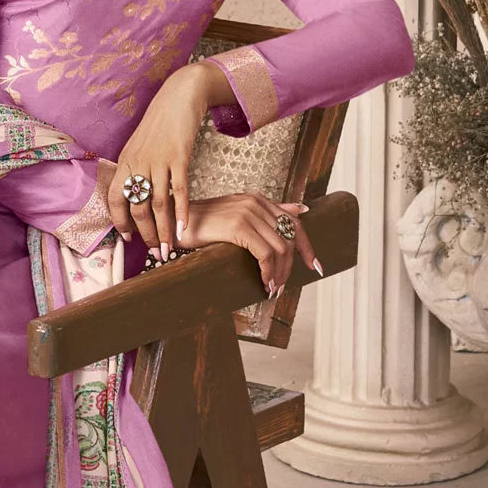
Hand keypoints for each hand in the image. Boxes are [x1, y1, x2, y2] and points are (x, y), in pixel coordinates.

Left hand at [107, 66, 212, 255]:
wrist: (180, 95)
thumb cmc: (161, 123)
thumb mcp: (140, 145)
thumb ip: (136, 168)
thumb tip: (136, 193)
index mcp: (125, 161)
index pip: (115, 198)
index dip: (120, 221)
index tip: (128, 239)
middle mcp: (138, 162)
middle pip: (137, 207)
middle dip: (145, 234)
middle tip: (155, 253)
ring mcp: (158, 160)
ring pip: (158, 204)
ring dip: (162, 230)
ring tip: (168, 248)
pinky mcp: (179, 156)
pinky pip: (179, 189)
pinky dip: (182, 211)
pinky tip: (184, 228)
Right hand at [177, 193, 320, 297]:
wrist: (173, 223)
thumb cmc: (200, 224)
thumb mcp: (237, 215)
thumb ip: (269, 212)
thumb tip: (301, 210)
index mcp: (258, 200)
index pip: (294, 222)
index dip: (307, 246)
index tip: (314, 266)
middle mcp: (256, 203)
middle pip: (290, 237)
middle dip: (291, 266)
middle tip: (281, 286)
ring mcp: (248, 213)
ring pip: (280, 248)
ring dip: (279, 273)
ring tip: (271, 288)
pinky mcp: (238, 226)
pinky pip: (265, 254)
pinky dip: (268, 271)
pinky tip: (264, 283)